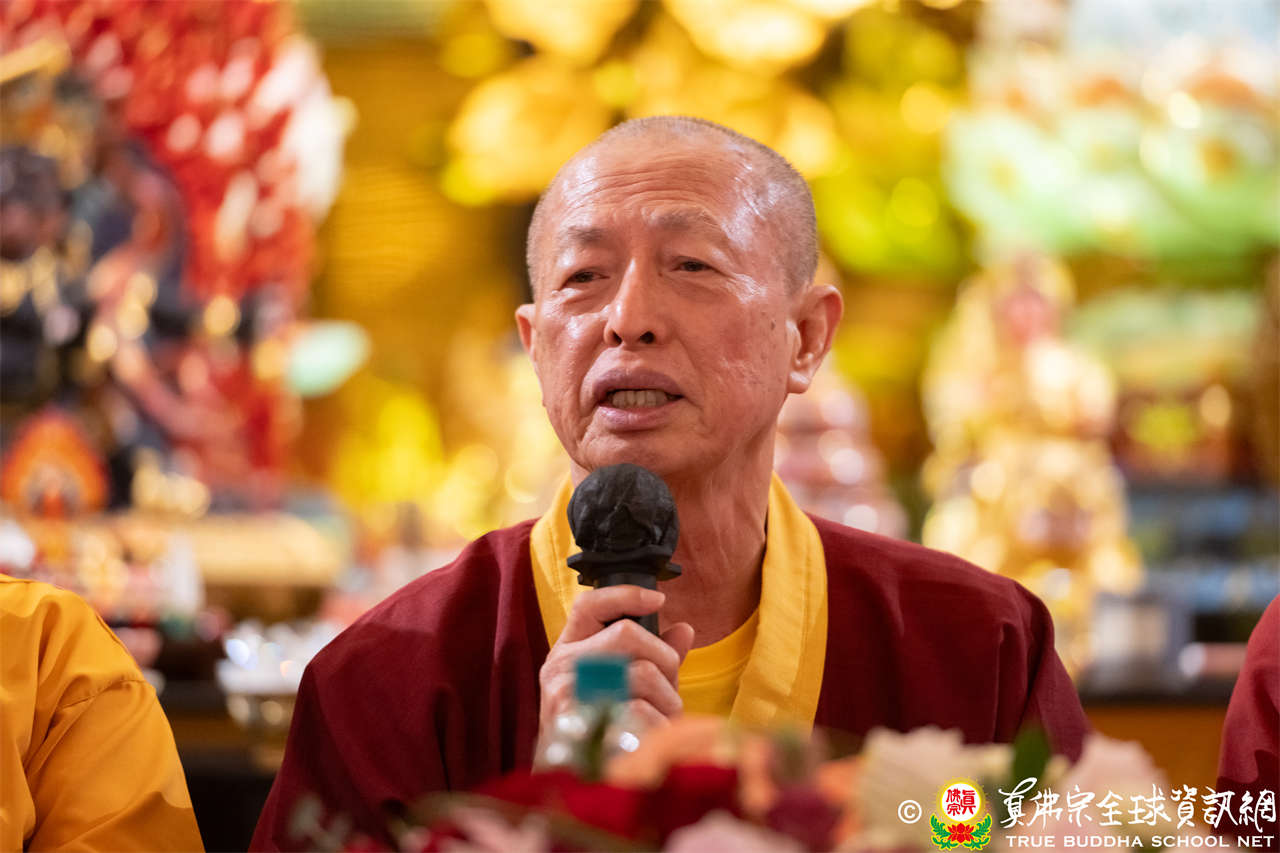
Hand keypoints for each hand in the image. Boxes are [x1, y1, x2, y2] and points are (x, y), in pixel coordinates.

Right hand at [538, 586, 694, 737]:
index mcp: (567, 650)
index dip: (625, 595)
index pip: (589, 604)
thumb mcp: (618, 685)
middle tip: (670, 685)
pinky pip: (641, 710)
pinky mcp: (582, 726)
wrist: (568, 781)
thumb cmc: (597, 729)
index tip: (659, 599)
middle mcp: (561, 666)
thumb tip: (684, 629)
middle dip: (664, 658)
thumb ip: (648, 657)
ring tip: (663, 718)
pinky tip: (654, 737)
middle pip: (628, 633)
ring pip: (642, 672)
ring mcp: (567, 694)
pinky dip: (659, 725)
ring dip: (668, 698)